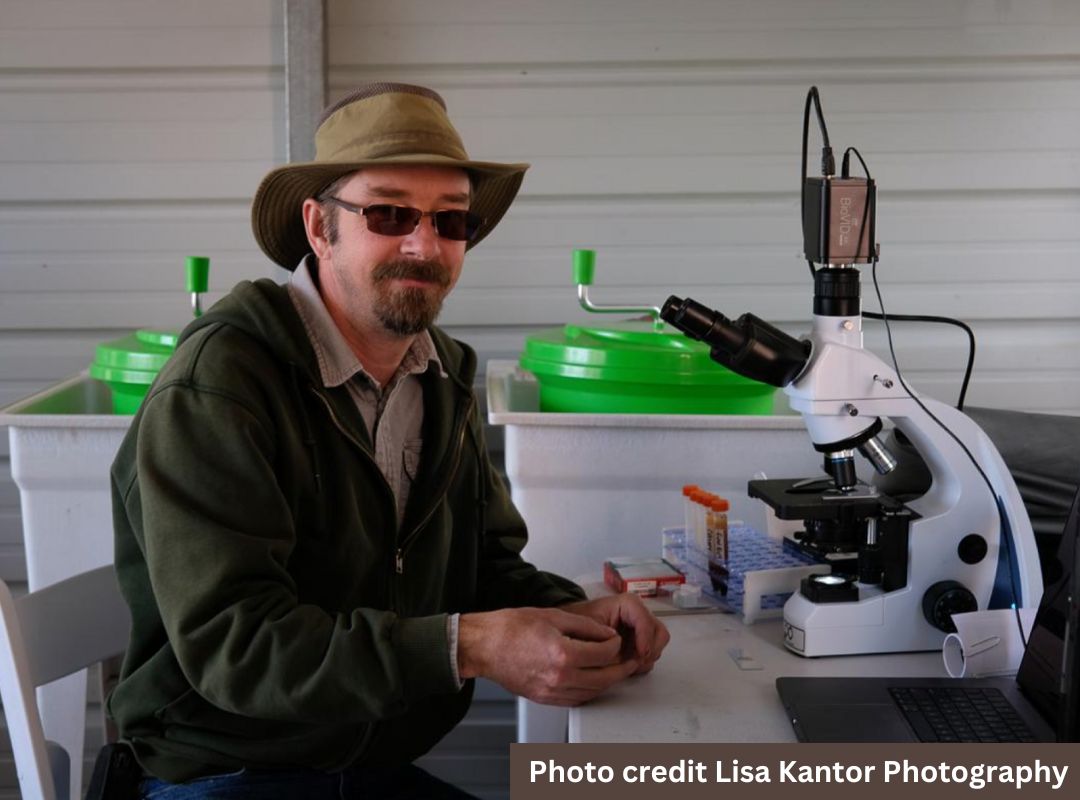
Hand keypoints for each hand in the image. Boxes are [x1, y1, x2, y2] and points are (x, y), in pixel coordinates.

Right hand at [457, 607, 640, 705]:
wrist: (484, 646)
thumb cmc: (510, 628)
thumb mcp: (552, 615)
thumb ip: (584, 626)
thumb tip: (605, 633)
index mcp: (563, 653)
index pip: (604, 654)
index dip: (615, 645)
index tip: (615, 639)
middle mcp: (559, 677)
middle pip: (604, 678)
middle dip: (620, 668)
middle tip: (628, 660)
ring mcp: (552, 691)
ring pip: (592, 692)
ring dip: (607, 682)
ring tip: (613, 670)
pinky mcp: (545, 698)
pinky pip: (576, 700)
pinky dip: (590, 691)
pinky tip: (592, 681)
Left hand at [560, 593, 669, 674]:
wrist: (571, 627)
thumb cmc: (578, 622)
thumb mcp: (587, 627)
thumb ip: (604, 639)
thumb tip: (624, 657)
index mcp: (628, 605)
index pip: (645, 619)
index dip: (646, 638)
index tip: (640, 655)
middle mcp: (638, 615)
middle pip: (659, 633)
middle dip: (649, 650)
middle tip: (634, 662)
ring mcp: (641, 630)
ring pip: (657, 646)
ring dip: (644, 658)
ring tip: (624, 664)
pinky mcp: (639, 644)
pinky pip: (650, 656)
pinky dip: (641, 664)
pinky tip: (624, 665)